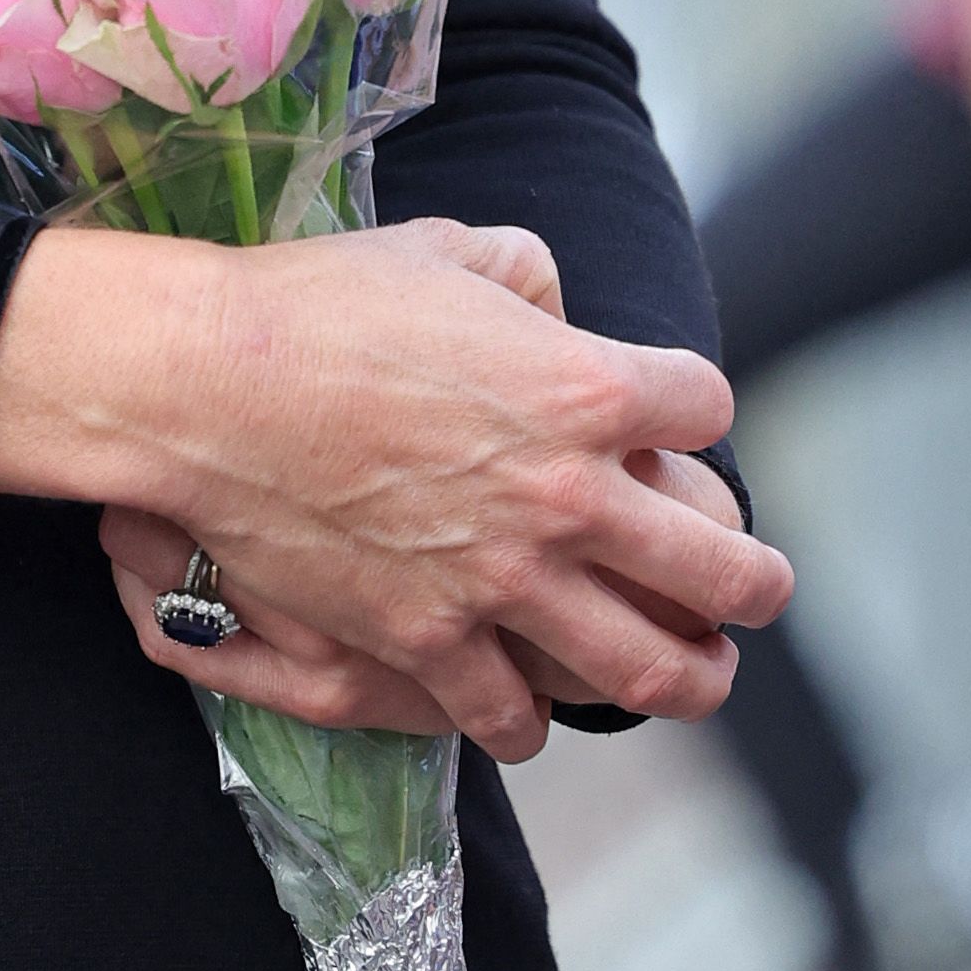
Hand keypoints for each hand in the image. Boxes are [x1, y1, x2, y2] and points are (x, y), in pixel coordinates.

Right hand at [0, 213, 790, 765]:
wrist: (208, 385)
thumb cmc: (319, 304)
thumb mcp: (440, 250)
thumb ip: (520, 270)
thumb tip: (548, 295)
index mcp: (587, 387)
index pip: (707, 407)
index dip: (694, 410)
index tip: (681, 421)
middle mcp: (571, 496)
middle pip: (723, 564)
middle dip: (756, 584)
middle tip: (762, 591)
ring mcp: (504, 582)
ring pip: (644, 666)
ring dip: (689, 676)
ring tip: (700, 675)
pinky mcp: (430, 641)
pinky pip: (511, 712)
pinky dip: (528, 720)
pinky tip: (531, 713)